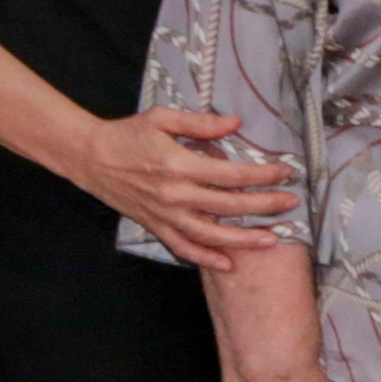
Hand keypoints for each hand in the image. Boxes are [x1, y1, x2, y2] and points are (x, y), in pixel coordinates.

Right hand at [79, 106, 297, 269]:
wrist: (89, 156)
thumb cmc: (127, 134)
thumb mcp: (163, 118)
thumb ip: (201, 123)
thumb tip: (236, 124)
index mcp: (179, 165)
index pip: (232, 174)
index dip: (263, 175)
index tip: (287, 172)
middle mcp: (174, 194)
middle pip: (228, 206)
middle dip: (264, 206)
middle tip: (291, 204)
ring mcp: (164, 214)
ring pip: (210, 234)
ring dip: (242, 239)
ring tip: (271, 240)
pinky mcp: (154, 225)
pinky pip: (182, 247)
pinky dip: (205, 258)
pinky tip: (228, 263)